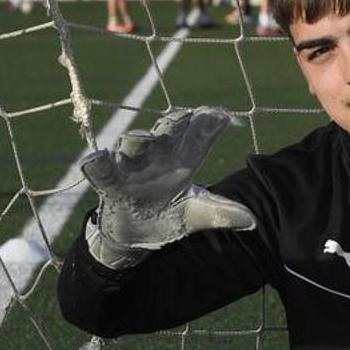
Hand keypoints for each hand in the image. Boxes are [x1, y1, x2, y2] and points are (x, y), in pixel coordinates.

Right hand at [81, 107, 256, 268]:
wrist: (136, 234)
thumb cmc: (169, 215)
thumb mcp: (196, 214)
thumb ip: (220, 213)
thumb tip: (252, 220)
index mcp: (182, 160)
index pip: (198, 137)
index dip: (208, 124)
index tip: (221, 115)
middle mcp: (157, 156)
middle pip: (165, 132)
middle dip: (173, 123)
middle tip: (183, 117)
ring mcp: (131, 166)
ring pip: (132, 144)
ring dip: (136, 140)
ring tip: (141, 138)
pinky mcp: (109, 183)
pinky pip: (102, 171)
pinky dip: (98, 164)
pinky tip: (97, 160)